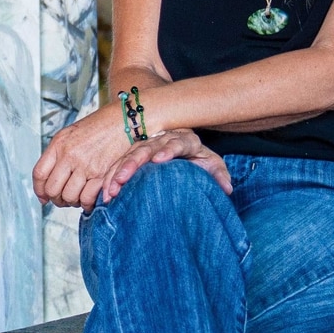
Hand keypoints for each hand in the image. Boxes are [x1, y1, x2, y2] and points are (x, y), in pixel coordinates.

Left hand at [33, 109, 135, 208]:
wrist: (122, 121)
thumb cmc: (97, 127)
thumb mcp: (70, 135)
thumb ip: (56, 155)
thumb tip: (47, 179)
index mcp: (59, 144)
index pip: (39, 174)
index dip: (39, 190)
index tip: (43, 196)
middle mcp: (69, 155)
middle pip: (52, 189)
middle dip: (56, 199)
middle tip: (62, 199)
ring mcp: (85, 165)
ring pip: (69, 196)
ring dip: (72, 202)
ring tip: (77, 198)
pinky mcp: (101, 173)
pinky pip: (87, 197)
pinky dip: (86, 203)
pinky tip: (88, 200)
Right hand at [97, 127, 229, 201]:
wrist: (185, 150)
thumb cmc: (198, 159)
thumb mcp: (210, 164)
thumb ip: (218, 174)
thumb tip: (227, 188)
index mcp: (184, 140)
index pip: (176, 142)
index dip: (167, 149)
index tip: (160, 160)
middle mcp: (162, 140)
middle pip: (146, 148)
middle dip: (133, 163)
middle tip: (124, 178)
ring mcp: (146, 146)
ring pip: (129, 156)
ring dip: (118, 172)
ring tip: (111, 190)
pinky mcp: (133, 155)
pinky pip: (119, 165)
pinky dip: (111, 178)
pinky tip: (106, 192)